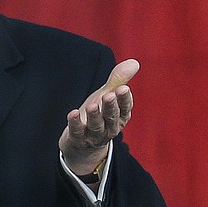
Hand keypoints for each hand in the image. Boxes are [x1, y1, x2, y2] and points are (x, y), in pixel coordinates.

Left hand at [59, 59, 138, 174]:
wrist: (82, 144)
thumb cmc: (99, 115)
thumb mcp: (107, 96)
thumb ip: (118, 80)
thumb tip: (134, 62)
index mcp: (120, 117)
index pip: (125, 108)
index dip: (124, 99)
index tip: (123, 88)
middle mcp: (110, 128)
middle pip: (112, 117)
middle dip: (111, 106)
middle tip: (109, 95)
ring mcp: (94, 135)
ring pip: (96, 126)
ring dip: (95, 116)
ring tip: (93, 105)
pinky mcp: (78, 139)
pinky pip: (77, 132)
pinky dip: (75, 123)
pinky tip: (73, 113)